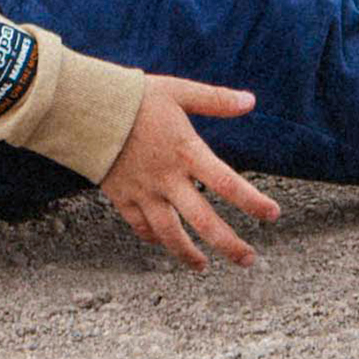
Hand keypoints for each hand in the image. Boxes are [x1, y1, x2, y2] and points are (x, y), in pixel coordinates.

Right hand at [97, 76, 281, 269]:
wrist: (86, 109)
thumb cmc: (134, 96)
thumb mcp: (178, 91)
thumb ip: (215, 99)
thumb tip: (251, 100)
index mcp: (186, 152)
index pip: (227, 183)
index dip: (253, 201)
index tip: (273, 214)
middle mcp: (167, 179)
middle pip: (203, 222)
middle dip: (229, 245)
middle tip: (249, 260)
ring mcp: (144, 192)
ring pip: (170, 234)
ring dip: (188, 254)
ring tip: (203, 267)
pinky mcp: (122, 197)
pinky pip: (140, 226)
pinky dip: (153, 238)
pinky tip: (162, 244)